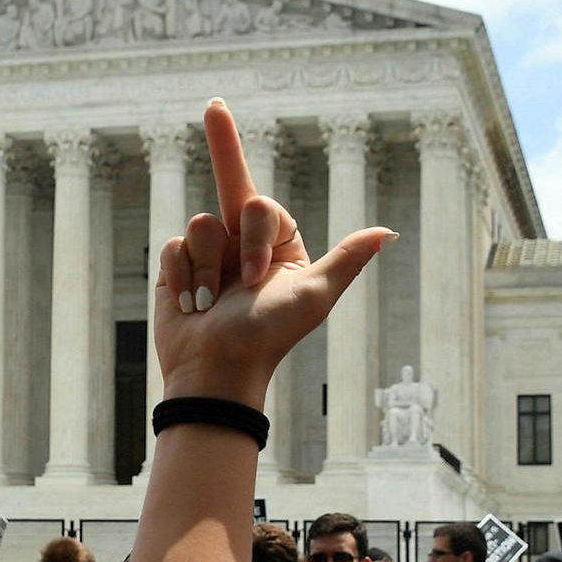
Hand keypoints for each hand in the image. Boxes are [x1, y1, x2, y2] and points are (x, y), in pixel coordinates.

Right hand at [155, 99, 394, 405]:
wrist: (215, 369)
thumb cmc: (266, 335)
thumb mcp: (312, 295)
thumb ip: (347, 259)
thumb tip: (388, 232)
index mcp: (279, 250)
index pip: (261, 207)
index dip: (254, 237)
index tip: (252, 277)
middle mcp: (244, 248)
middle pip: (233, 192)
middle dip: (229, 195)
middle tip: (232, 207)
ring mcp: (210, 258)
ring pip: (199, 226)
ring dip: (204, 270)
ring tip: (207, 305)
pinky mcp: (178, 271)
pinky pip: (173, 246)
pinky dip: (181, 278)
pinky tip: (189, 306)